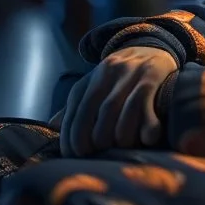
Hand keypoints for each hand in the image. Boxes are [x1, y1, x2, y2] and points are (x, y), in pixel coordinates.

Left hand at [54, 47, 178, 156]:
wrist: (152, 47)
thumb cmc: (121, 78)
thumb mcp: (96, 87)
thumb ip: (76, 106)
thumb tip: (52, 126)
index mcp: (89, 81)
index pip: (74, 115)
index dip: (73, 141)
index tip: (79, 158)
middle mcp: (106, 74)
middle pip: (93, 114)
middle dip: (97, 141)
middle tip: (104, 155)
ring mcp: (129, 73)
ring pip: (115, 109)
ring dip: (119, 136)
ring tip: (125, 148)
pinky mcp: (151, 75)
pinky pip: (142, 103)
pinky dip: (144, 125)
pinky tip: (147, 139)